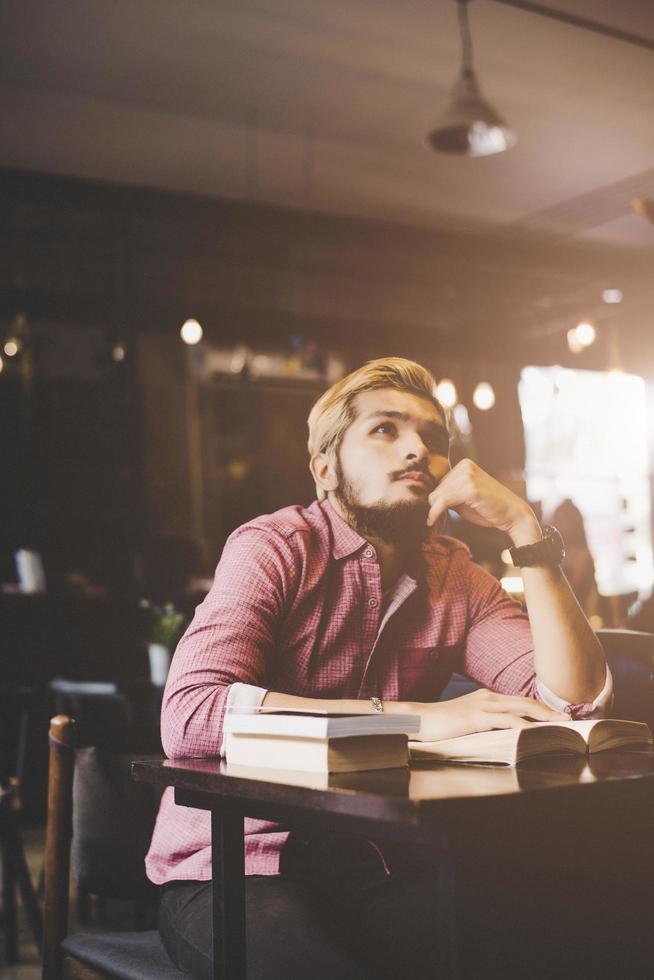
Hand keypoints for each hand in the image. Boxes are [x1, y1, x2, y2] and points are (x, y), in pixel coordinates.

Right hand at [413, 688, 568, 741]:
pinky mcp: (477, 717)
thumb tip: (501, 736)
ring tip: (561, 727)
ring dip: (544, 718)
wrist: (417, 719)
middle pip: (526, 702)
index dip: (540, 708)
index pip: (520, 701)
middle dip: (549, 711)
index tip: (557, 717)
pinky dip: (524, 727)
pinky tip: (535, 734)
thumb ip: (484, 723)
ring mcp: (483, 706)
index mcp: (486, 698)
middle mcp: (488, 697)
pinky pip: (506, 722)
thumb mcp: (466, 720)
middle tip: (569, 720)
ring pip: (521, 709)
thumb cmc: (440, 723)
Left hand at [426, 459, 539, 545]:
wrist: (513, 515)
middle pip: (435, 489)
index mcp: (464, 465)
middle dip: (436, 505)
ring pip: (436, 495)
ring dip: (435, 511)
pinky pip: (443, 501)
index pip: (438, 483)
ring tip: (436, 520)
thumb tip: (426, 500)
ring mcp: (468, 476)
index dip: (436, 500)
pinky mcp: (470, 489)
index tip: (431, 513)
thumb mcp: (464, 498)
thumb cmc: (488, 509)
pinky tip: (431, 521)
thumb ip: (448, 494)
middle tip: (438, 519)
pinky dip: (434, 512)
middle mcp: (465, 466)